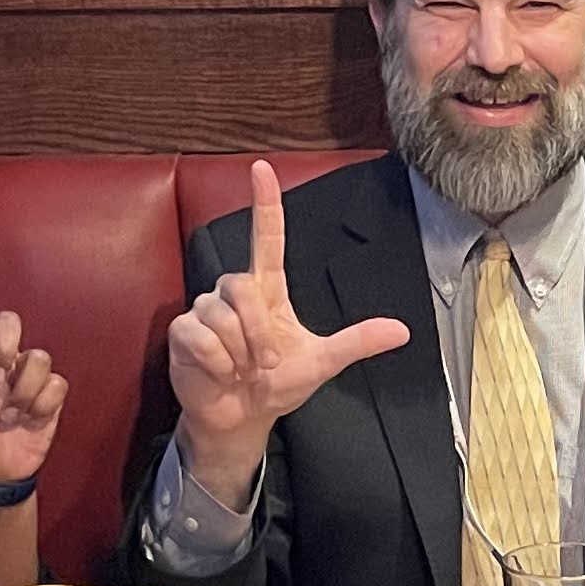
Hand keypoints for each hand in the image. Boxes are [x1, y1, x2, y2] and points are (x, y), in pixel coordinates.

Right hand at [169, 164, 413, 502]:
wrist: (241, 418)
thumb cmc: (276, 384)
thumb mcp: (321, 362)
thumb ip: (356, 342)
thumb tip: (402, 331)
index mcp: (268, 290)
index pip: (267, 237)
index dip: (266, 203)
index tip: (262, 167)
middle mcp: (234, 292)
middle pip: (243, 286)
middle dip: (258, 333)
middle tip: (264, 362)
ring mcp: (205, 310)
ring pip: (223, 318)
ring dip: (240, 354)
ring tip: (241, 369)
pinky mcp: (183, 332)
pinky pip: (203, 339)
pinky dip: (218, 365)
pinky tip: (219, 374)